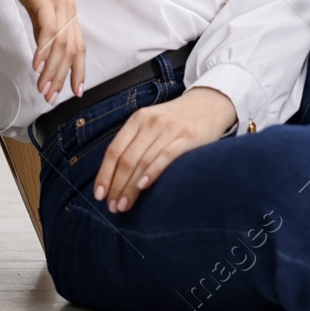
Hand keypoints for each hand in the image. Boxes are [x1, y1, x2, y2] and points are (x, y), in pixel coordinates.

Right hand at [0, 0, 85, 102]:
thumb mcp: (38, 1)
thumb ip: (42, 22)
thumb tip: (42, 44)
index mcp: (69, 11)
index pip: (79, 46)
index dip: (79, 70)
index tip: (76, 90)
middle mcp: (68, 10)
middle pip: (71, 51)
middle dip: (63, 78)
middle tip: (53, 97)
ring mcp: (59, 5)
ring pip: (61, 45)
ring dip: (52, 71)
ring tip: (43, 89)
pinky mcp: (45, 0)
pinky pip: (47, 31)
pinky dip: (43, 51)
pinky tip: (37, 66)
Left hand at [94, 86, 236, 212]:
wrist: (210, 104)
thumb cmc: (177, 120)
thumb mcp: (151, 123)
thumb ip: (135, 143)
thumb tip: (115, 177)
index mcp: (137, 119)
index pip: (114, 150)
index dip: (104, 174)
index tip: (98, 195)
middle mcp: (151, 123)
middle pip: (127, 159)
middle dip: (116, 186)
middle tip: (112, 207)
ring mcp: (169, 129)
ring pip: (143, 161)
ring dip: (130, 187)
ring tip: (124, 205)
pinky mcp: (188, 138)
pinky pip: (166, 157)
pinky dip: (152, 172)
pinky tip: (143, 186)